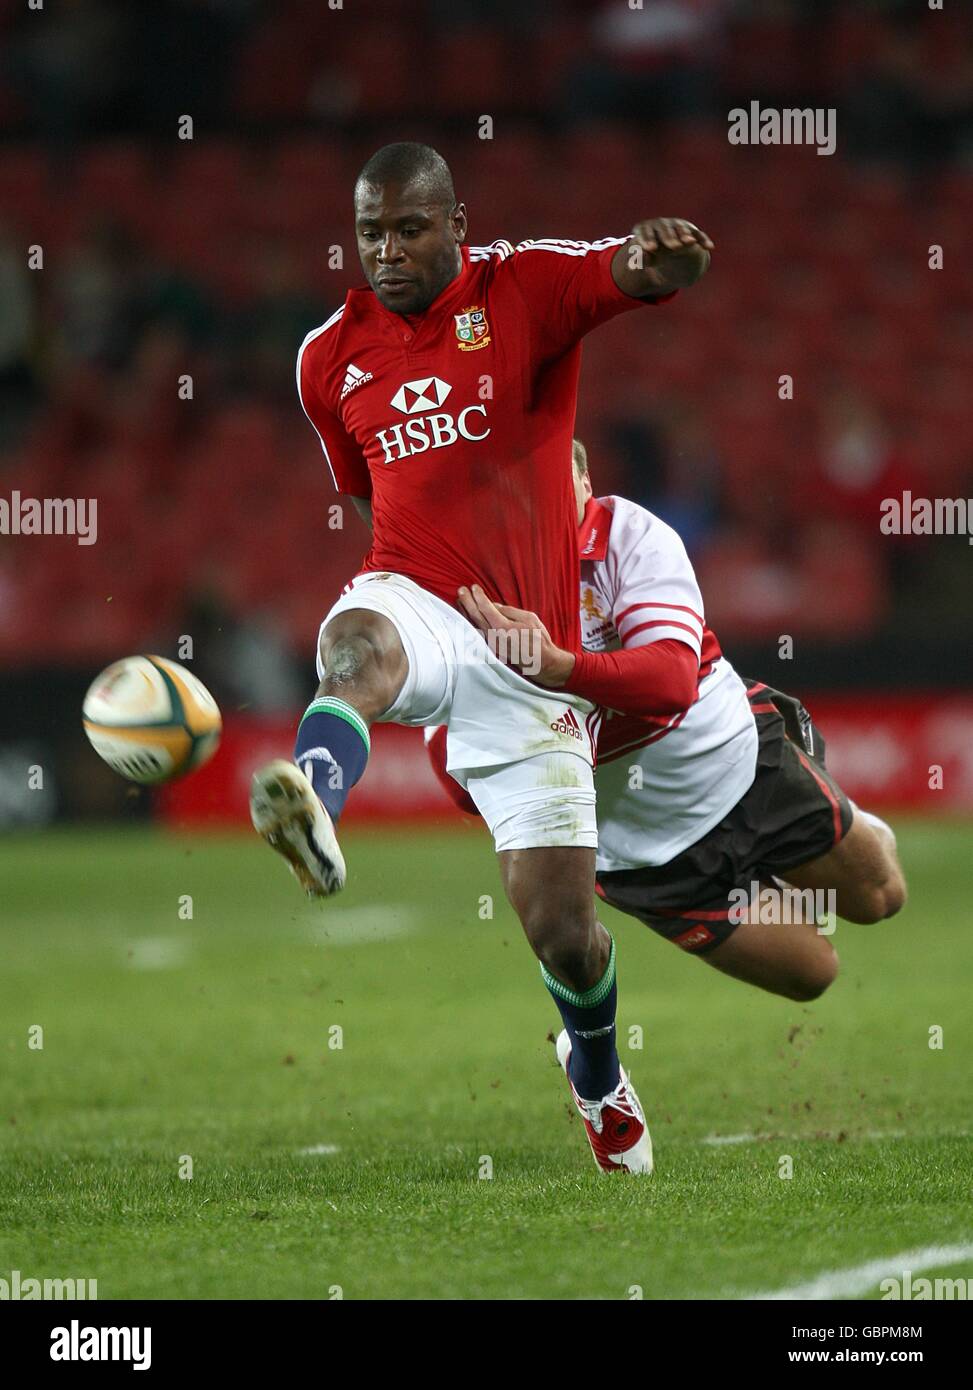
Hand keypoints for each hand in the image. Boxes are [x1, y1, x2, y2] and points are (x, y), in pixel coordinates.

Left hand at [457, 585, 575, 685]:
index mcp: (503, 627)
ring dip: (465, 612)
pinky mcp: (491, 650)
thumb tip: (494, 606)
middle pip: (475, 616)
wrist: (541, 662)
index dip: (478, 596)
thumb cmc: (538, 639)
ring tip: (460, 600)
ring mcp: (490, 645)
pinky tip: (467, 617)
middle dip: (467, 601)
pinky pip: (477, 633)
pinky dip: (470, 623)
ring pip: (473, 625)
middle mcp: (493, 637)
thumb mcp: (529, 618)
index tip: (473, 587)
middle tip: (461, 590)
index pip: (485, 608)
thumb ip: (509, 611)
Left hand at [619, 219, 713, 293]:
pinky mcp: (692, 232)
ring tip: (688, 243)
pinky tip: (709, 247)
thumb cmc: (654, 254)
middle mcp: (662, 224)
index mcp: (646, 229)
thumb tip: (639, 259)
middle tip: (672, 247)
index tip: (651, 249)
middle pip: (663, 228)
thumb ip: (642, 259)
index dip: (648, 238)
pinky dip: (703, 240)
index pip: (644, 230)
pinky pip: (698, 234)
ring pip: (681, 228)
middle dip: (668, 237)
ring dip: (684, 235)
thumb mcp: (647, 258)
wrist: (669, 249)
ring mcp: (677, 226)